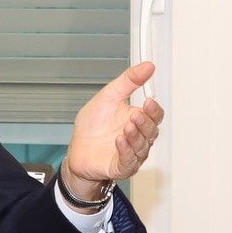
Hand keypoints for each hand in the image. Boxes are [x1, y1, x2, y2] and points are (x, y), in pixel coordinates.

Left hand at [61, 61, 163, 203]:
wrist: (77, 150)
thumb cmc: (92, 127)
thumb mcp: (109, 96)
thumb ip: (129, 81)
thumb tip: (147, 67)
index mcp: (136, 119)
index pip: (155, 115)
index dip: (154, 109)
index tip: (148, 102)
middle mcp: (137, 136)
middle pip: (152, 131)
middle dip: (146, 123)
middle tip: (137, 115)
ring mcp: (131, 152)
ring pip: (142, 146)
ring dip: (136, 136)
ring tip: (127, 127)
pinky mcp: (121, 166)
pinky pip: (129, 160)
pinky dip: (126, 150)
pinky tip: (120, 141)